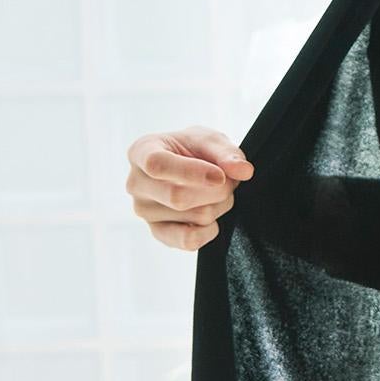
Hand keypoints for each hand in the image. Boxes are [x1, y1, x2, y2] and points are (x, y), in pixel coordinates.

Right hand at [125, 125, 254, 251]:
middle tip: (230, 182)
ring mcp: (144, 210)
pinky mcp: (158, 232)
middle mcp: (136, 183)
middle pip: (178, 197)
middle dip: (216, 191)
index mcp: (142, 152)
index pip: (157, 165)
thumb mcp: (211, 140)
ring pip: (192, 217)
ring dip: (218, 206)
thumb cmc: (193, 149)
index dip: (192, 172)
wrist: (189, 166)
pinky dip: (210, 230)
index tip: (220, 176)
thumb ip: (228, 153)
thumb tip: (243, 171)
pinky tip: (211, 215)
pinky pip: (189, 240)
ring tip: (217, 193)